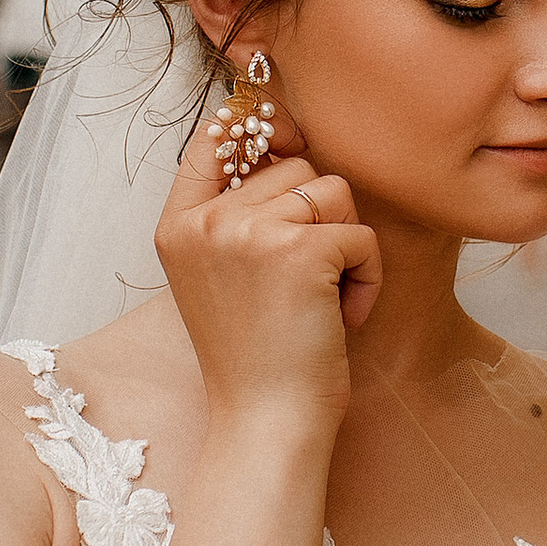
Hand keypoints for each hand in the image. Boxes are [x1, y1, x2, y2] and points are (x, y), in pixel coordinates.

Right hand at [155, 100, 381, 441]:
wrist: (266, 422)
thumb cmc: (257, 356)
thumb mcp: (224, 276)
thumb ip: (239, 214)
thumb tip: (288, 141)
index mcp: (178, 226)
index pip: (215, 134)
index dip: (260, 123)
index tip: (291, 138)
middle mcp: (206, 222)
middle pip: (293, 163)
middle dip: (319, 216)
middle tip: (306, 282)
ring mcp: (248, 232)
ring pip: (332, 191)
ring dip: (346, 245)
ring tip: (324, 300)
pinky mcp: (299, 251)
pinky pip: (360, 235)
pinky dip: (367, 277)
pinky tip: (342, 318)